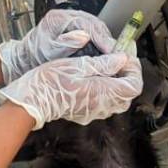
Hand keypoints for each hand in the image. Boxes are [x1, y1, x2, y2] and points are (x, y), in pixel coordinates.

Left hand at [0, 10, 117, 83]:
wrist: (24, 61)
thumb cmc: (33, 56)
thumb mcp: (48, 51)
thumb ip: (65, 43)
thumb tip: (84, 36)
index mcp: (59, 18)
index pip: (88, 25)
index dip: (102, 38)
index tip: (111, 51)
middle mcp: (67, 17)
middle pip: (95, 25)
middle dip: (107, 40)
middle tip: (118, 55)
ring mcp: (72, 22)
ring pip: (96, 29)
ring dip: (105, 42)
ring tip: (114, 56)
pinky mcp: (74, 30)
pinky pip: (93, 34)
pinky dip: (100, 44)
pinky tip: (105, 55)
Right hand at [0, 53, 142, 128]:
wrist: (32, 100)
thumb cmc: (50, 81)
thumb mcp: (78, 64)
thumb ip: (103, 63)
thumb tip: (121, 59)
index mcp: (102, 92)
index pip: (133, 86)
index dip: (135, 69)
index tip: (127, 55)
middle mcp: (101, 105)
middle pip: (128, 93)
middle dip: (128, 75)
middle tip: (120, 58)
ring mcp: (93, 111)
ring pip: (118, 99)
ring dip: (118, 82)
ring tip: (109, 65)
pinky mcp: (85, 112)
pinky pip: (105, 103)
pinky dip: (107, 89)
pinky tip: (97, 76)